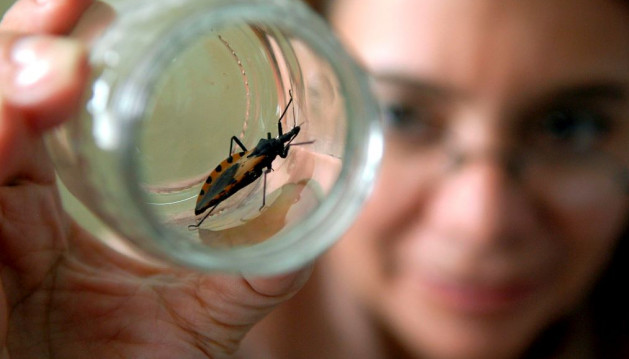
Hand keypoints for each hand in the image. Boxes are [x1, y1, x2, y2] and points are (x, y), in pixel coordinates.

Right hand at [0, 1, 310, 357]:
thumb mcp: (212, 304)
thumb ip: (261, 257)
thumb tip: (317, 194)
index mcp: (53, 203)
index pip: (37, 104)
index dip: (55, 47)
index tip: (93, 6)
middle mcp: (9, 207)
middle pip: (0, 94)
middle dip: (27, 40)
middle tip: (74, 6)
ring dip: (9, 75)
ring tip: (63, 62)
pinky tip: (22, 112)